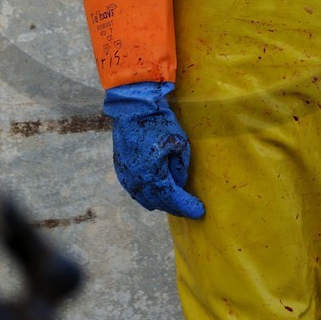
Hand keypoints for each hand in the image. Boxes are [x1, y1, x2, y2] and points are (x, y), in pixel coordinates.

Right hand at [103, 81, 204, 219]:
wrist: (133, 108)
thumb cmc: (159, 123)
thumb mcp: (179, 144)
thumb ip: (181, 168)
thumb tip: (180, 183)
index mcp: (153, 175)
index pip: (174, 199)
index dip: (188, 207)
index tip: (200, 211)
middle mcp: (138, 181)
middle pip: (160, 203)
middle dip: (176, 207)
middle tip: (189, 208)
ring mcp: (127, 177)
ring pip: (146, 199)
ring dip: (161, 202)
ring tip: (174, 201)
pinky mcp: (121, 170)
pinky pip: (136, 190)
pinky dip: (148, 194)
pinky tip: (156, 191)